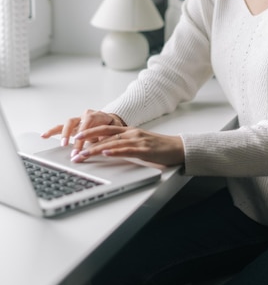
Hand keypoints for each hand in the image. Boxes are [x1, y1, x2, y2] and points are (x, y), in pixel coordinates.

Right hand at [41, 109, 124, 155]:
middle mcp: (84, 116)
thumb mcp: (114, 131)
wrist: (111, 121)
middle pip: (74, 122)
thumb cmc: (113, 127)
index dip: (83, 134)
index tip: (81, 146)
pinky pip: (60, 127)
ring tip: (57, 142)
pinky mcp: (72, 126)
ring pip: (67, 124)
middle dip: (70, 135)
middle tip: (68, 147)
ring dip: (62, 134)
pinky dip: (52, 131)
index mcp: (96, 115)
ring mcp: (78, 121)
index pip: (87, 123)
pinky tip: (44, 136)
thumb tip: (103, 146)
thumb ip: (108, 137)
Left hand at [70, 125, 184, 166]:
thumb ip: (124, 145)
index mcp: (129, 130)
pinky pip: (127, 150)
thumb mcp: (138, 144)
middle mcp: (131, 132)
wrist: (178, 148)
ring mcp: (138, 140)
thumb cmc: (158, 148)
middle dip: (87, 138)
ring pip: (112, 143)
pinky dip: (115, 151)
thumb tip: (106, 151)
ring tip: (83, 155)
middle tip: (73, 145)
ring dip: (95, 149)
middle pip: (105, 134)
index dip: (89, 131)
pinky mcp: (144, 149)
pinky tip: (105, 154)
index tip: (76, 136)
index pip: (105, 129)